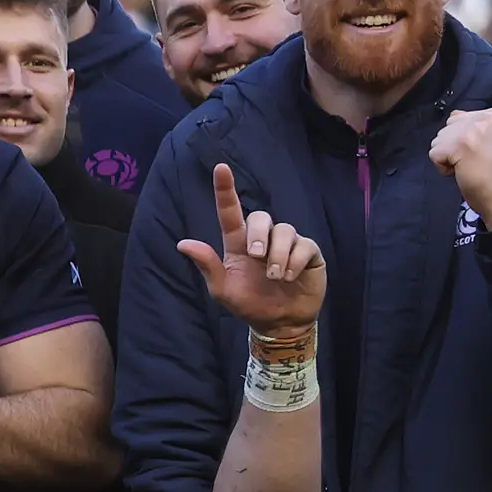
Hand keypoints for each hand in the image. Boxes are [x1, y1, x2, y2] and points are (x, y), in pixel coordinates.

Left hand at [176, 161, 325, 336]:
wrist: (279, 323)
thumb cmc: (248, 304)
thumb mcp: (223, 289)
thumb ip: (207, 266)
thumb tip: (183, 243)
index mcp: (237, 244)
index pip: (229, 213)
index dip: (225, 190)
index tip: (220, 168)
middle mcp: (262, 238)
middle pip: (260, 217)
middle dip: (258, 234)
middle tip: (257, 256)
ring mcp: (287, 243)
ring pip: (284, 230)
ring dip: (278, 255)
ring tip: (275, 277)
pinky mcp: (308, 252)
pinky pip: (304, 245)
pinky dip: (295, 262)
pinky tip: (290, 277)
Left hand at [432, 105, 491, 229]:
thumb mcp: (491, 139)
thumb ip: (473, 125)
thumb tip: (453, 116)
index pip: (457, 118)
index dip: (461, 139)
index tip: (480, 151)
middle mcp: (484, 118)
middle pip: (446, 128)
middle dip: (453, 146)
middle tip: (473, 160)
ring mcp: (471, 130)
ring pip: (437, 141)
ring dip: (447, 156)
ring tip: (469, 165)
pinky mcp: (458, 145)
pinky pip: (433, 154)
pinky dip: (442, 167)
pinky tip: (461, 171)